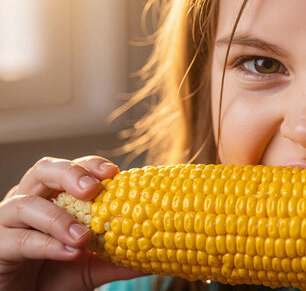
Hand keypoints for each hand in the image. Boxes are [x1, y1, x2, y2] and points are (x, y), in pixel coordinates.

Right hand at [0, 156, 144, 290]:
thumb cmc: (53, 274)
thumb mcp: (90, 266)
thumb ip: (118, 259)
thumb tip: (156, 256)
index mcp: (53, 197)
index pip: (72, 169)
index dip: (91, 165)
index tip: (115, 172)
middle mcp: (29, 201)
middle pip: (45, 171)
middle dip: (71, 174)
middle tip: (94, 190)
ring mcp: (8, 222)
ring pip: (27, 204)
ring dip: (58, 218)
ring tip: (83, 236)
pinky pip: (19, 239)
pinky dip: (45, 244)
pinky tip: (68, 253)